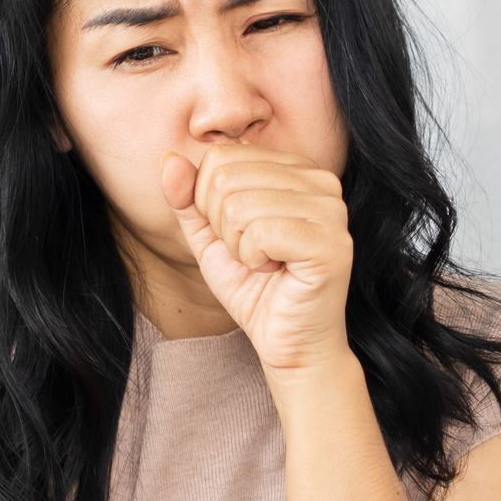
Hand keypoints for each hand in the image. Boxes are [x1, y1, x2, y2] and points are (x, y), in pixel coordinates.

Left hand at [160, 142, 353, 374]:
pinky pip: (260, 233)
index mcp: (295, 168)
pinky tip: (276, 271)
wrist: (288, 342)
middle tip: (251, 254)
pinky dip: (253, 260)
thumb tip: (169, 158)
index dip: (209, 204)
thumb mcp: (209, 237)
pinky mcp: (331, 242)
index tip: (239, 235)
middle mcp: (320, 180)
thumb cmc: (254, 288)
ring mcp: (330, 209)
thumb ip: (188, 198)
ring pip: (240, 206)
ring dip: (238, 247)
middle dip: (222, 227)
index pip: (220, 157)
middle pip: (226, 178)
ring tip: (265, 264)